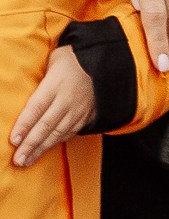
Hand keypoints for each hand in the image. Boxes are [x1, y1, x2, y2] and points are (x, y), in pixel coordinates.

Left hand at [10, 45, 96, 166]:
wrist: (104, 59)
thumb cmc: (72, 58)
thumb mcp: (54, 60)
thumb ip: (40, 80)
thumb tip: (22, 96)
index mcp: (56, 83)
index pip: (37, 107)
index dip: (24, 125)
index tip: (13, 140)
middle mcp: (67, 98)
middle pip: (46, 125)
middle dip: (30, 144)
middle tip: (18, 159)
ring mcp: (79, 108)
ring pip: (57, 133)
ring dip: (41, 148)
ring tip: (27, 161)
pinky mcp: (87, 115)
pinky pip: (70, 132)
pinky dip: (57, 142)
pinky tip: (46, 150)